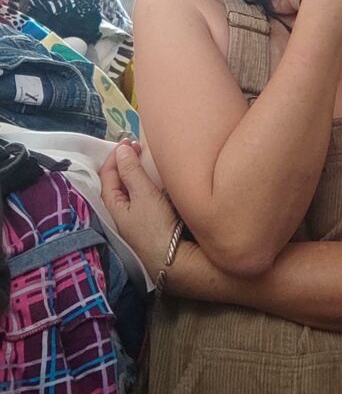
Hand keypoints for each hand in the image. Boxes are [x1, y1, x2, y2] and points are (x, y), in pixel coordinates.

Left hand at [99, 142, 179, 279]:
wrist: (173, 261)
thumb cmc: (155, 227)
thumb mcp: (143, 195)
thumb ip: (132, 171)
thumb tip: (121, 149)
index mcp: (112, 204)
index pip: (107, 173)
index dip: (116, 155)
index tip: (130, 140)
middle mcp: (119, 211)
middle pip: (116, 181)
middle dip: (125, 162)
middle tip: (139, 147)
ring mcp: (133, 218)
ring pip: (129, 189)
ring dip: (136, 173)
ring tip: (147, 159)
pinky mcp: (147, 222)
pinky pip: (142, 196)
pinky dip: (146, 184)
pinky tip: (156, 180)